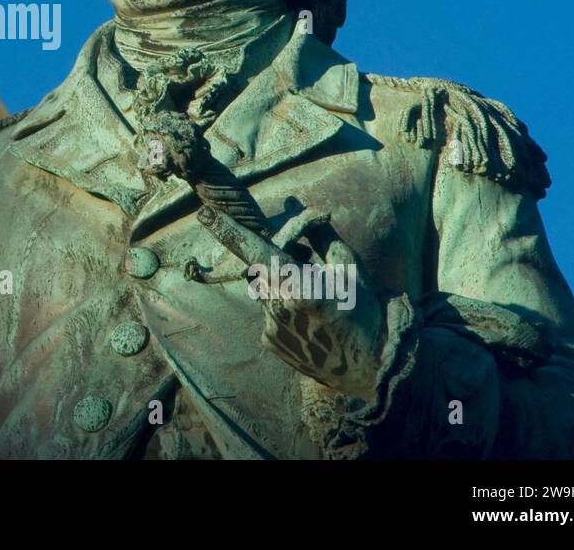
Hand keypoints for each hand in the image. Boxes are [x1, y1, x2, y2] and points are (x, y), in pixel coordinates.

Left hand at [200, 205, 388, 400]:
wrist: (369, 365)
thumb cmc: (363, 310)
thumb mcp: (348, 267)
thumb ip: (319, 236)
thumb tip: (297, 207)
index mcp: (299, 286)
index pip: (256, 250)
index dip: (228, 230)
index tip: (204, 213)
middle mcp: (278, 307)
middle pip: (261, 268)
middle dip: (276, 259)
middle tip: (305, 261)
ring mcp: (270, 327)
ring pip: (264, 290)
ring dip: (280, 284)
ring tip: (313, 297)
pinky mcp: (268, 342)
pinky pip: (268, 312)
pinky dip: (282, 307)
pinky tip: (308, 319)